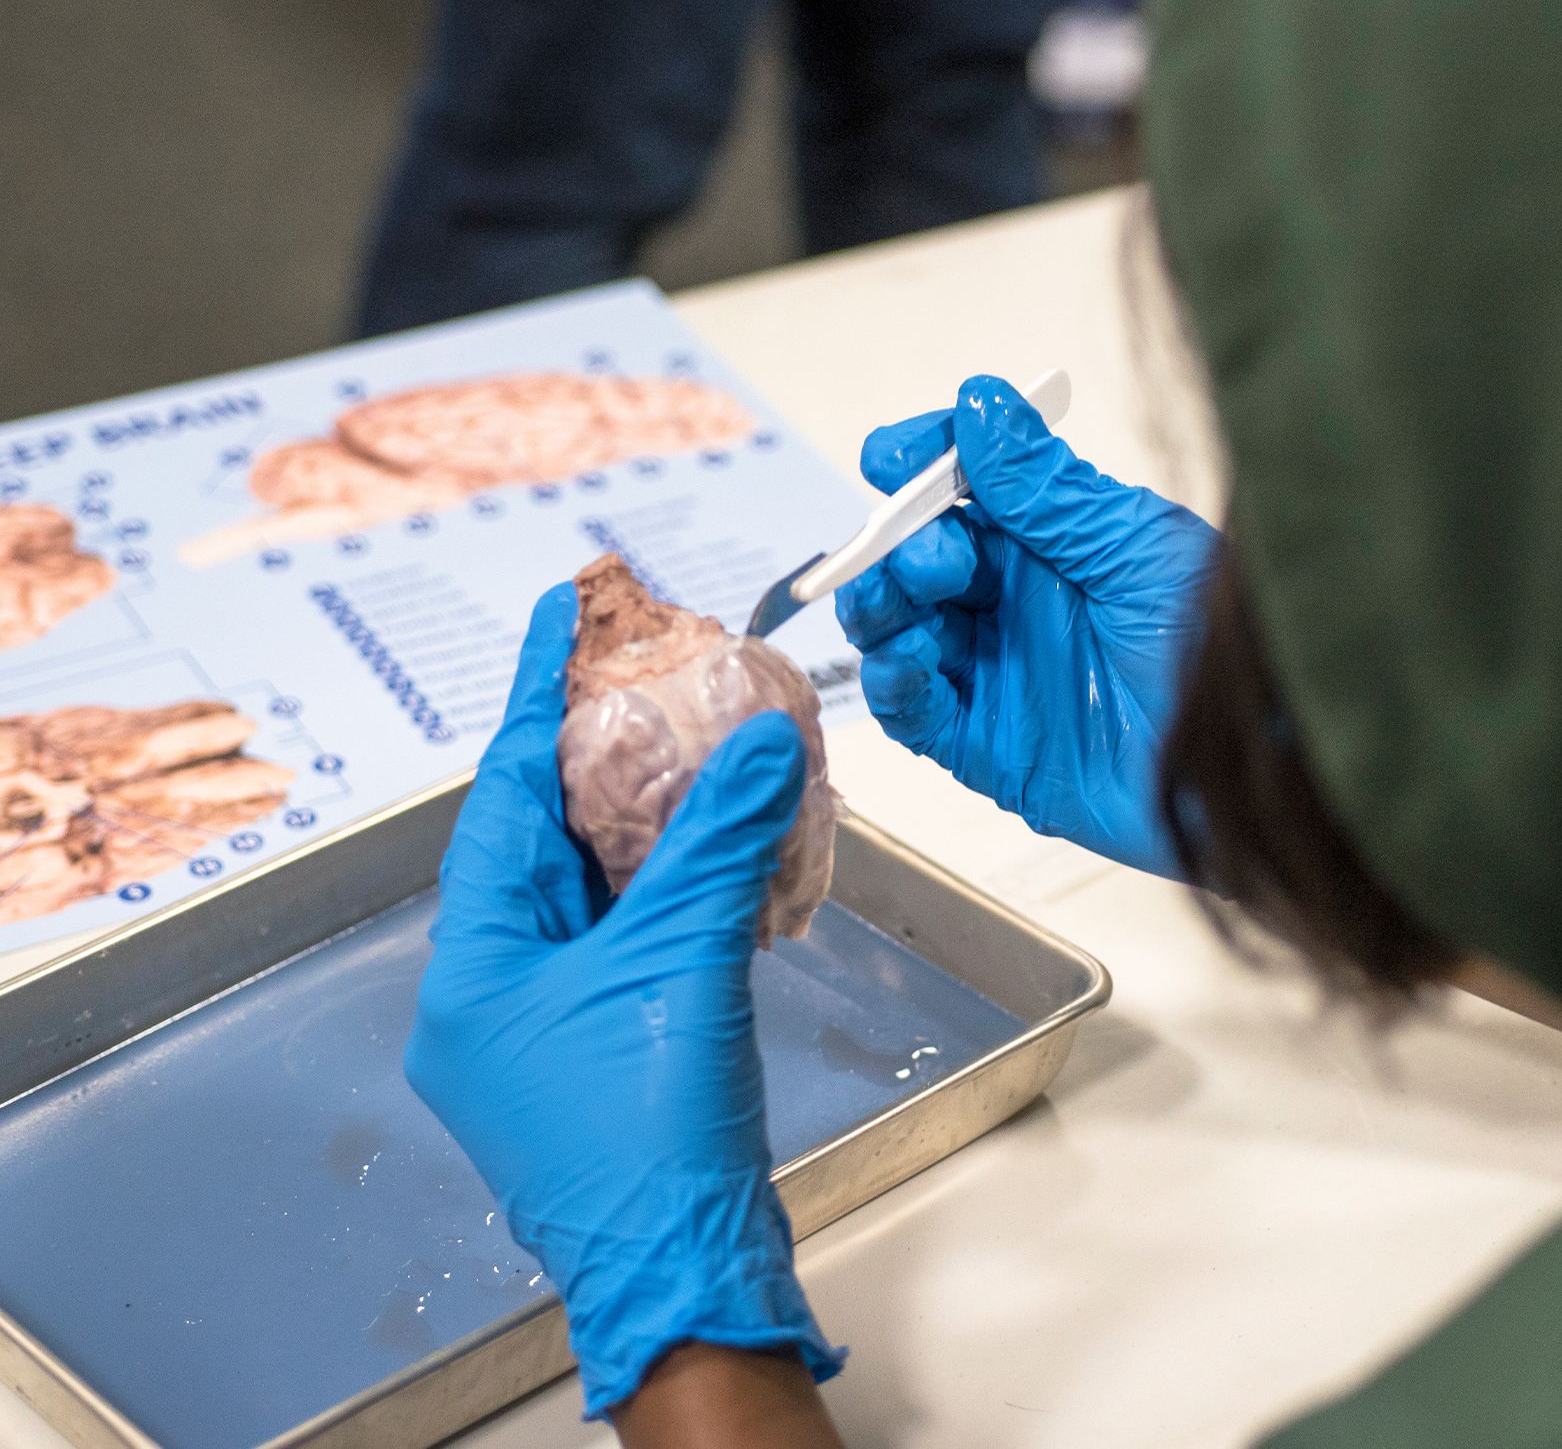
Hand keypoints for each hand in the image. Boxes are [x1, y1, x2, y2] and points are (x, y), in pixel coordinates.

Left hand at [405, 584, 843, 1420]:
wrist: (684, 1271)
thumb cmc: (648, 1139)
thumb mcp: (681, 964)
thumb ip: (719, 843)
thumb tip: (759, 744)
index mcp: (477, 963)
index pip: (504, 797)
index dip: (537, 699)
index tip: (559, 617)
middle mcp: (494, 986)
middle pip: (541, 836)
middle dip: (592, 753)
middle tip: (637, 671)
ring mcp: (544, 1019)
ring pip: (588, 885)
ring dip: (636, 817)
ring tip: (682, 737)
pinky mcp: (598, 1042)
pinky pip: (625, 934)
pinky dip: (666, 882)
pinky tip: (712, 839)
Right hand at [836, 375, 1219, 878]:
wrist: (1254, 768)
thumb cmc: (1224, 652)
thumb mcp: (1138, 550)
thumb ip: (1048, 490)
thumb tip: (981, 407)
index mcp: (1051, 543)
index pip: (960, 489)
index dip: (918, 466)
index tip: (890, 456)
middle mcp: (1015, 603)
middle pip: (916, 558)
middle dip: (901, 545)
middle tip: (936, 559)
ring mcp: (996, 672)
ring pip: (899, 629)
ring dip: (883, 609)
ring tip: (907, 607)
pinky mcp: (987, 747)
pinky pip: (914, 712)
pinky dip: (893, 685)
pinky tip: (905, 666)